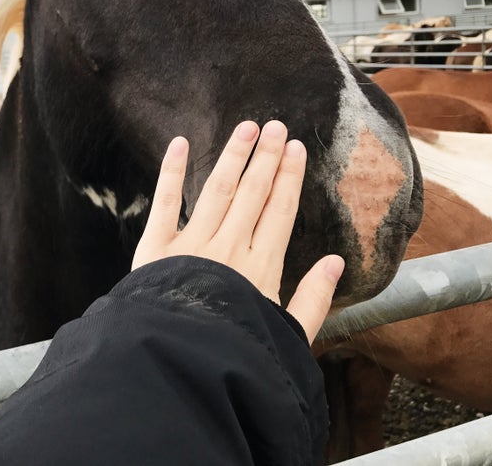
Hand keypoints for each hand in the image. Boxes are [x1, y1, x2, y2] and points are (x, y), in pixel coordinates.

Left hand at [132, 120, 343, 342]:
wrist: (180, 365)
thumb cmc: (236, 354)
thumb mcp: (287, 336)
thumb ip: (313, 299)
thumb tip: (336, 262)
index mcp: (261, 268)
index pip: (279, 211)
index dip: (288, 177)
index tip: (296, 148)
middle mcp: (229, 247)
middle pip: (252, 193)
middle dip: (266, 157)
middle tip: (276, 126)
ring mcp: (192, 243)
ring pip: (217, 189)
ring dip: (233, 156)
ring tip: (246, 127)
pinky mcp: (156, 247)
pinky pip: (164, 202)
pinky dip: (171, 171)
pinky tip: (180, 143)